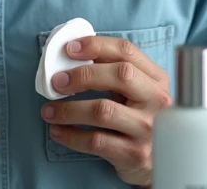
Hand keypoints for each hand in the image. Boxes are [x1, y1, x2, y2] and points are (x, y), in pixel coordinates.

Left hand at [40, 36, 172, 185]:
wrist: (158, 161)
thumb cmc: (139, 118)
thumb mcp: (138, 92)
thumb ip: (115, 72)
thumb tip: (72, 56)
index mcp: (156, 79)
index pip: (127, 51)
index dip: (96, 45)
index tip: (70, 48)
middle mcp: (157, 101)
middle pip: (120, 75)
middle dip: (82, 75)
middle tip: (57, 82)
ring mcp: (148, 129)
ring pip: (102, 110)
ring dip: (68, 109)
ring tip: (48, 111)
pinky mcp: (134, 153)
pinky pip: (95, 141)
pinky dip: (70, 136)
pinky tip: (57, 131)